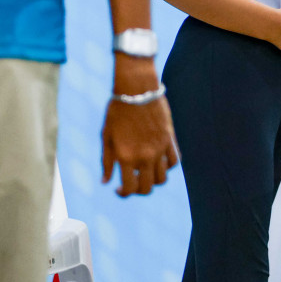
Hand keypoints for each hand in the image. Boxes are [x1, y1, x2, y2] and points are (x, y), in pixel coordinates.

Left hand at [101, 58, 177, 196]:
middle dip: (139, 190)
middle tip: (133, 182)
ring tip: (146, 172)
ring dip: (153, 180)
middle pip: (147, 188)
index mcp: (125, 156)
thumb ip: (107, 160)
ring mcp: (159, 148)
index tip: (120, 189)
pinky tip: (159, 161)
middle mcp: (144, 156)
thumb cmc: (117, 110)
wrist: (136, 88)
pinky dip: (167, 166)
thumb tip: (106, 182)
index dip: (124, 193)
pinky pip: (174, 162)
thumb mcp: (106, 135)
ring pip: (162, 178)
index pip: (129, 188)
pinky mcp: (170, 139)